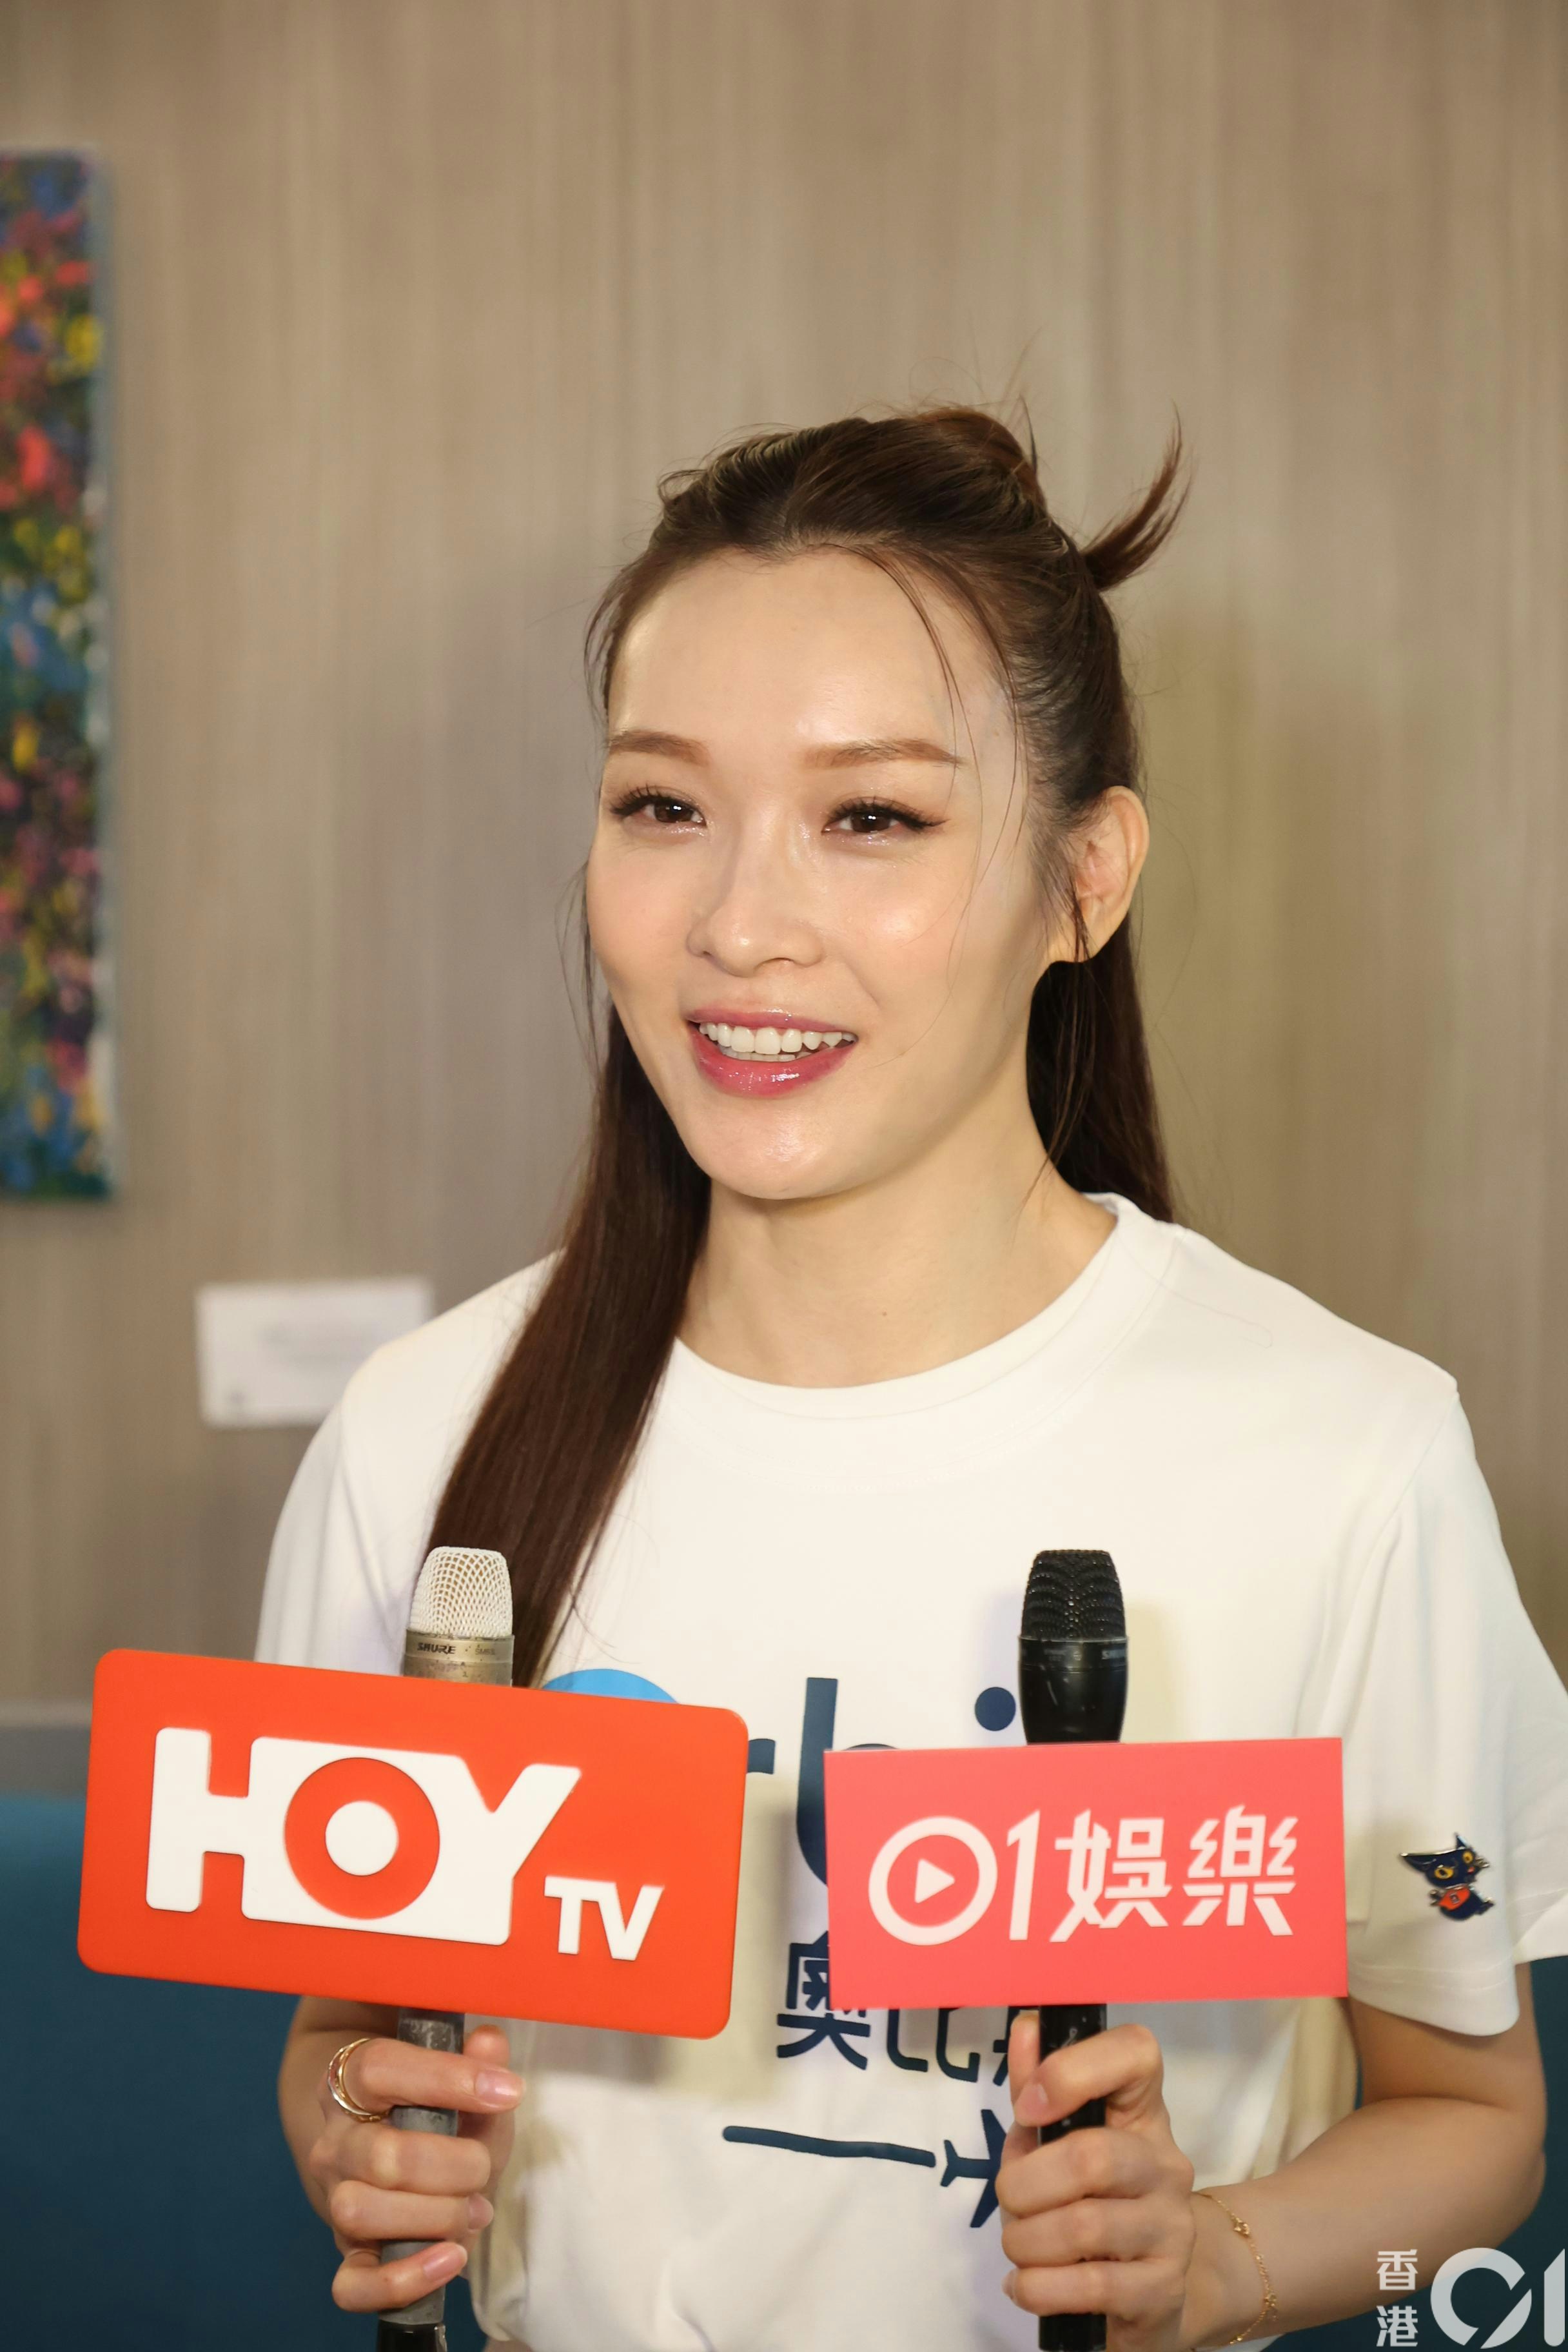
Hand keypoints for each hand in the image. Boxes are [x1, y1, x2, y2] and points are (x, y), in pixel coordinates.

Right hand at [307, 2022, 522, 2313]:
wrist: (395, 2159)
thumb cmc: (438, 2116)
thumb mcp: (465, 2086)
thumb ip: (480, 2062)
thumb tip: (490, 2041)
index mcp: (351, 2083)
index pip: (379, 2069)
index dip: (445, 2078)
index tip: (507, 2090)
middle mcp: (334, 2142)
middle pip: (380, 2154)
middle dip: (451, 2165)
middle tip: (483, 2166)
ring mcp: (336, 2201)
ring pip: (361, 2212)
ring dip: (433, 2216)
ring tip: (475, 2210)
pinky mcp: (347, 2257)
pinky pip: (352, 2285)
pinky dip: (400, 2282)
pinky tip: (449, 2259)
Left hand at [996, 2011, 1197, 2351]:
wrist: (1151, 2291)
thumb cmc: (1090, 2200)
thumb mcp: (1058, 2140)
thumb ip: (1036, 2087)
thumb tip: (1027, 2027)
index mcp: (1142, 2112)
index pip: (1138, 2054)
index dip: (1073, 2069)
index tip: (1027, 2108)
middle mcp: (1167, 2163)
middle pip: (1092, 2156)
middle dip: (1024, 2184)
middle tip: (1009, 2200)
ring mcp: (1172, 2227)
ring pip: (1084, 2226)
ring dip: (1026, 2240)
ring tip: (1018, 2246)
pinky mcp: (1164, 2289)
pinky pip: (1089, 2286)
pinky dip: (1038, 2287)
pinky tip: (1027, 2284)